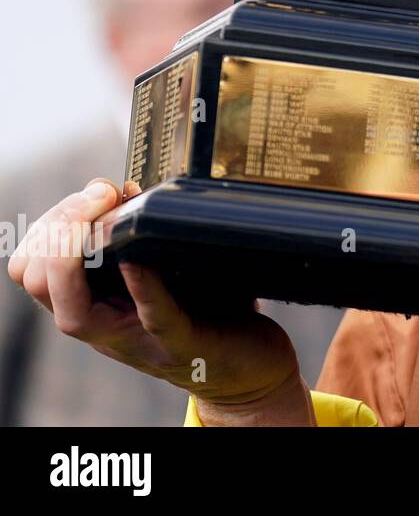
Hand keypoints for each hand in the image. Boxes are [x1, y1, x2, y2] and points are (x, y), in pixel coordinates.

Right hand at [6, 178, 310, 424]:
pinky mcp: (183, 344)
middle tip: (100, 195)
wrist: (249, 366)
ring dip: (78, 257)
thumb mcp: (166, 268)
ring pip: (72, 314)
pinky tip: (139, 260)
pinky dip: (143, 286)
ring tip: (108, 216)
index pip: (32, 267)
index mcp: (95, 302)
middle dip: (59, 228)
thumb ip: (143, 235)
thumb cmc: (207, 310)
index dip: (50, 223)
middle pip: (39, 282)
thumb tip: (126, 190)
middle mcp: (104, 326)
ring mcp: (138, 340)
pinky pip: (153, 317)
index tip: (95, 190)